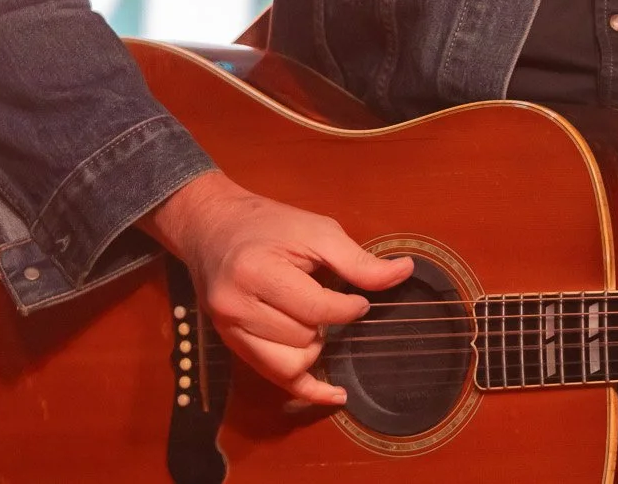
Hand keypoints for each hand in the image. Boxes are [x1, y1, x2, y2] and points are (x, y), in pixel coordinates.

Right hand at [141, 170, 411, 406]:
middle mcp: (236, 306)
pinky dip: (306, 389)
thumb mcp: (317, 230)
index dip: (348, 308)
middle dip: (325, 325)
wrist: (212, 227)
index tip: (359, 300)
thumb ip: (358, 260)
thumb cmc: (269, 224)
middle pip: (303, 339)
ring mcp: (229, 330)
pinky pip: (272, 379)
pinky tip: (335, 394)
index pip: (316, 310)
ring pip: (289, 366)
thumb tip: (404, 272)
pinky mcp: (231, 345)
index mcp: (257, 271)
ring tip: (313, 323)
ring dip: (313, 349)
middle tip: (326, 300)